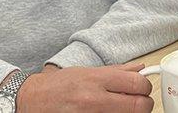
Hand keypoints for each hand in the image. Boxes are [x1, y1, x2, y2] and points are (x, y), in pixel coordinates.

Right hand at [17, 64, 152, 112]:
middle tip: (136, 103)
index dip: (145, 87)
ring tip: (121, 108)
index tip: (142, 89)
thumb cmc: (59, 86)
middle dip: (143, 105)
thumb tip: (140, 69)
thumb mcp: (87, 71)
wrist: (32, 101)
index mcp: (97, 80)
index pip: (138, 84)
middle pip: (139, 106)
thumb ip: (117, 71)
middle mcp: (94, 99)